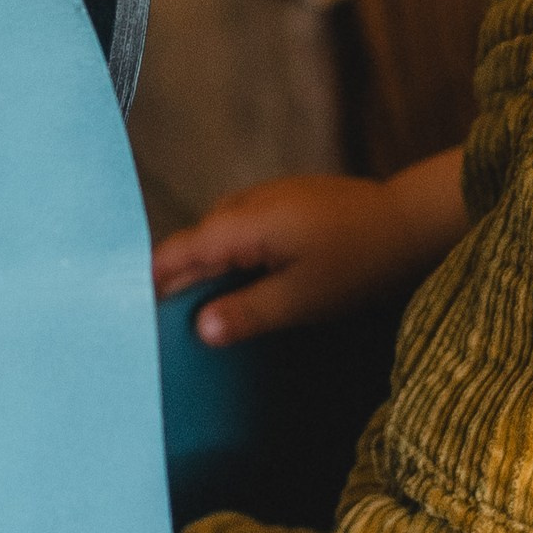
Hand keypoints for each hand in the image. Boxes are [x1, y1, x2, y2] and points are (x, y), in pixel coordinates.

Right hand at [150, 163, 458, 346]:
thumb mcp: (303, 298)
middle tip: (153, 332)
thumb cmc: (359, 261)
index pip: (173, 254)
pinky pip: (237, 235)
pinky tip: (233, 292)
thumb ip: (247, 313)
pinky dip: (226, 263)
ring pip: (213, 242)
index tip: (124, 317)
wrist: (408, 221)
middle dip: (171, 285)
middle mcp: (242, 204)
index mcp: (240, 223)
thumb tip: (199, 329)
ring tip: (188, 319)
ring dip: (201, 275)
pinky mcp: (279, 206)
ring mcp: (261, 200)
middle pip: (189, 248)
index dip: (145, 284)